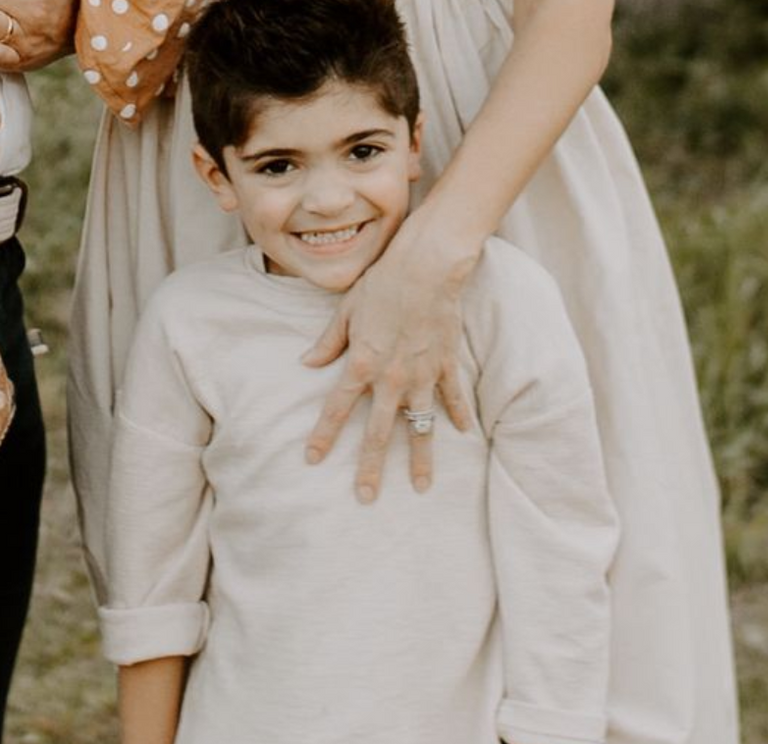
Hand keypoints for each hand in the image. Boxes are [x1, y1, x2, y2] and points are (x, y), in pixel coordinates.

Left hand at [301, 223, 476, 498]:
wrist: (425, 269)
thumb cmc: (380, 284)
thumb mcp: (345, 311)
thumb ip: (328, 342)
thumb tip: (306, 363)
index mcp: (361, 364)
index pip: (335, 408)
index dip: (323, 435)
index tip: (313, 460)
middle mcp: (390, 378)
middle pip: (377, 432)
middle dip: (370, 468)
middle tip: (366, 498)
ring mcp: (421, 376)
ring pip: (420, 427)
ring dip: (419, 459)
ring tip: (419, 487)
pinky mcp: (445, 366)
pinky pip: (452, 399)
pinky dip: (457, 417)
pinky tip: (460, 435)